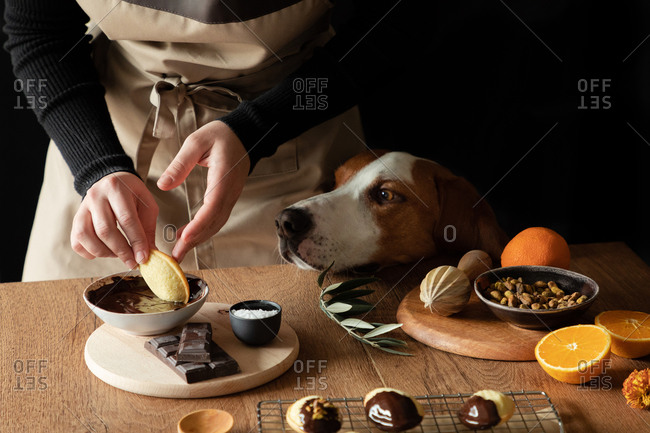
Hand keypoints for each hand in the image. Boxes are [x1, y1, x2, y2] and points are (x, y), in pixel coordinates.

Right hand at [71, 172, 158, 268]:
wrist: (112, 181)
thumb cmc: (132, 194)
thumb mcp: (147, 205)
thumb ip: (148, 229)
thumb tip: (150, 254)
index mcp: (116, 188)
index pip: (126, 219)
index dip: (136, 241)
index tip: (143, 257)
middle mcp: (96, 196)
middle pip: (105, 230)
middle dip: (121, 251)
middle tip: (132, 262)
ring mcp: (83, 207)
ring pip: (86, 236)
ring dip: (104, 252)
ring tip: (118, 254)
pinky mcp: (76, 218)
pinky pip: (76, 241)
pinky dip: (89, 252)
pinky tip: (103, 252)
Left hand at [157, 120, 249, 262]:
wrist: (243, 135)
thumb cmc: (220, 136)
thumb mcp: (196, 143)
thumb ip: (180, 164)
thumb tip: (163, 185)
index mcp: (223, 178)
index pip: (212, 206)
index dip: (199, 224)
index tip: (185, 237)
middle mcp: (229, 192)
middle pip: (214, 222)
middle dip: (195, 240)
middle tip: (176, 255)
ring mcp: (231, 197)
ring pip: (216, 224)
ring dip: (199, 239)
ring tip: (180, 250)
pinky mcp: (228, 198)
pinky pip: (217, 219)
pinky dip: (203, 230)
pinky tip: (189, 235)